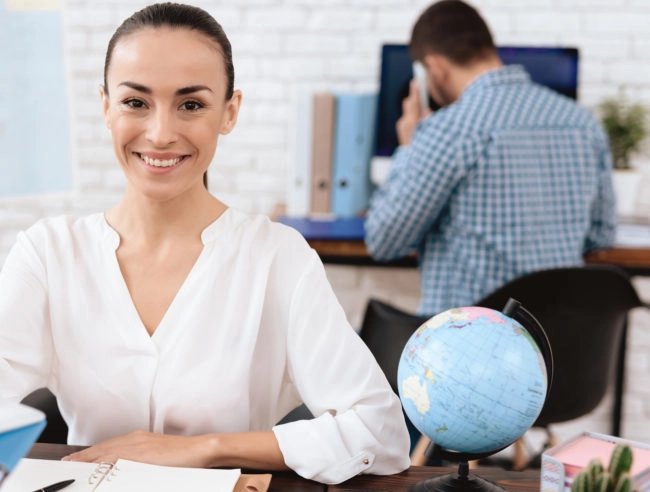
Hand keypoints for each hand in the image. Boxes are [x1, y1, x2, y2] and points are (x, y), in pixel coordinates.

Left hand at [62, 430, 212, 467]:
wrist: (202, 449)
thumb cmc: (185, 456)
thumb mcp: (159, 458)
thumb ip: (143, 460)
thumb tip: (131, 468)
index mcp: (140, 440)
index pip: (109, 446)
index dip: (91, 453)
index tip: (77, 458)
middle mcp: (137, 439)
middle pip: (105, 447)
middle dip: (85, 455)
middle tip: (68, 462)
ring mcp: (140, 445)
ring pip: (108, 451)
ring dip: (90, 458)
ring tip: (74, 464)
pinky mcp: (145, 454)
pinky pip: (119, 457)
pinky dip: (105, 461)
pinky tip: (96, 467)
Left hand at [396, 79, 431, 146]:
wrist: (413, 163)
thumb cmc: (424, 149)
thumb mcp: (430, 134)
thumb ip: (428, 120)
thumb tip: (426, 111)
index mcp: (411, 123)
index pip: (414, 102)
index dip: (416, 90)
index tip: (416, 80)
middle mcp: (404, 123)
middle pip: (409, 103)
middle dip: (415, 96)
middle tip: (420, 86)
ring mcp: (401, 126)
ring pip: (408, 109)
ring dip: (415, 105)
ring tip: (423, 101)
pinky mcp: (401, 129)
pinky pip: (407, 115)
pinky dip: (413, 113)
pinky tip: (420, 114)